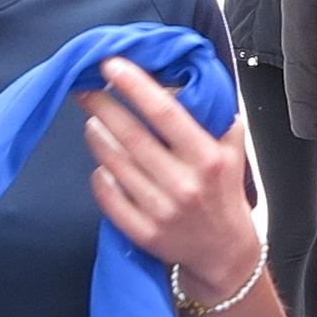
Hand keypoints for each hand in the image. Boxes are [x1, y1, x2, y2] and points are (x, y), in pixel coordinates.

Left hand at [84, 57, 261, 304]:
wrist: (224, 250)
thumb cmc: (223, 191)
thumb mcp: (232, 147)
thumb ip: (213, 113)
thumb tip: (181, 76)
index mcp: (207, 158)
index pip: (164, 113)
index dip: (134, 86)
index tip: (111, 66)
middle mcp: (184, 184)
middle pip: (130, 136)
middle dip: (102, 106)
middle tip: (84, 87)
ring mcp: (161, 210)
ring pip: (114, 164)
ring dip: (97, 137)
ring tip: (93, 122)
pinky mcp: (144, 232)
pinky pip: (108, 196)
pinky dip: (100, 176)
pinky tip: (103, 164)